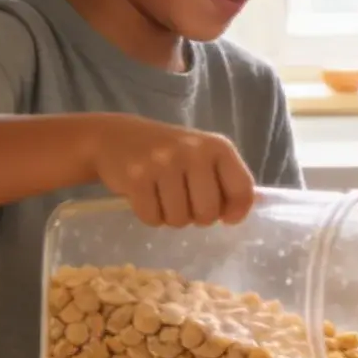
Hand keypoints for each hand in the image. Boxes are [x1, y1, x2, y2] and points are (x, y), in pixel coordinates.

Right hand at [90, 115, 254, 227]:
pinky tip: (146, 196)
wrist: (116, 137)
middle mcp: (194, 151)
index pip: (242, 189)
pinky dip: (150, 216)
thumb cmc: (168, 153)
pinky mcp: (137, 178)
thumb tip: (239, 214)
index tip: (225, 216)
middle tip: (185, 202)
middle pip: (208, 213)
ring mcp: (164, 163)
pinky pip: (153, 219)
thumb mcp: (202, 156)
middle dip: (196, 217)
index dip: (236, 211)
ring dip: (171, 217)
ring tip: (163, 196)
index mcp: (218, 146)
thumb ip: (225, 180)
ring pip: (179, 220)